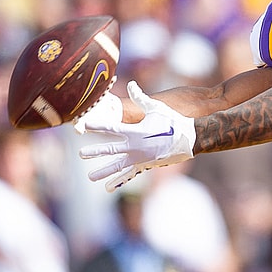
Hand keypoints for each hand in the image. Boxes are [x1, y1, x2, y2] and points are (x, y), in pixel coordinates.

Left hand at [79, 81, 195, 191]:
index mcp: (136, 131)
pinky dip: (119, 181)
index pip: (110, 128)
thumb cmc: (173, 121)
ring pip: (118, 166)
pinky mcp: (146, 165)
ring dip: (104, 172)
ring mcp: (141, 158)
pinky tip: (109, 188)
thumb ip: (141, 98)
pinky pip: (130, 175)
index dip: (95, 126)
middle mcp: (136, 146)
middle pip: (110, 149)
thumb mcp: (156, 108)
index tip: (82, 126)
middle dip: (95, 151)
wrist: (190, 139)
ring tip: (91, 177)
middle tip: (81, 154)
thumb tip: (132, 83)